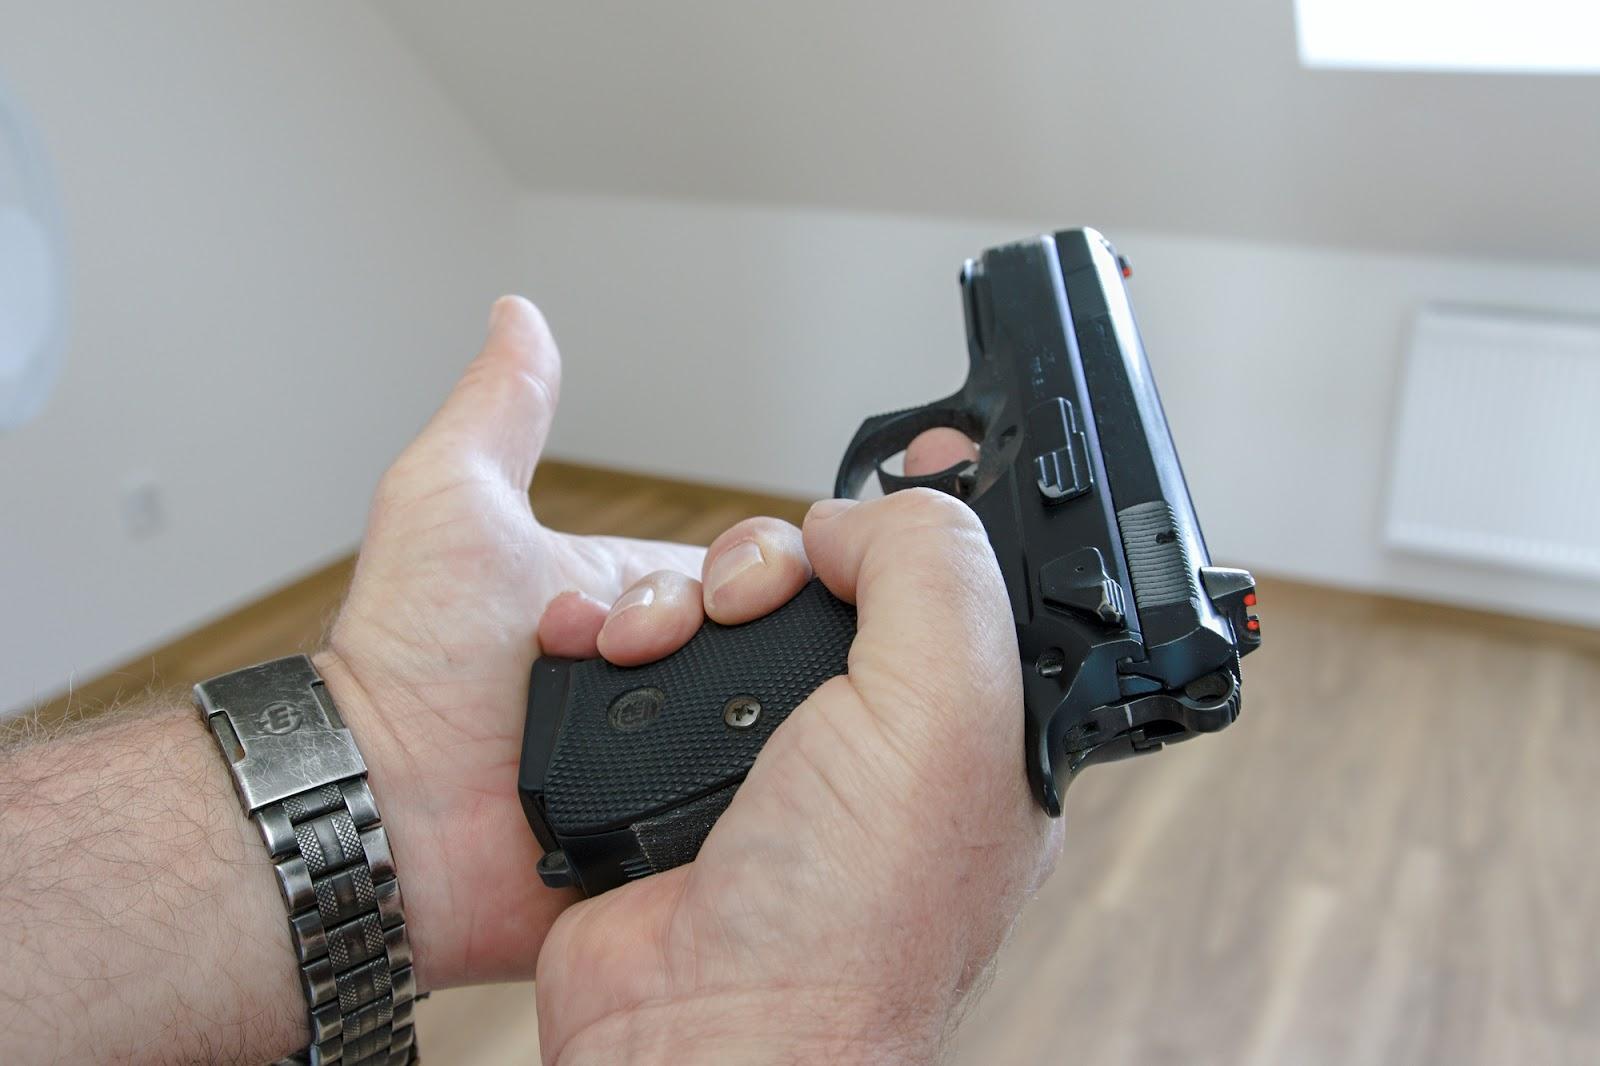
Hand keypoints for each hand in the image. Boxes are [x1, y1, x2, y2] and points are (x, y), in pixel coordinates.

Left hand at [316, 297, 705, 987]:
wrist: (386, 800)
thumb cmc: (407, 660)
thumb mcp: (453, 503)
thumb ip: (501, 409)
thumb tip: (519, 312)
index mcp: (634, 597)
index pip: (751, 565)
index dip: (743, 569)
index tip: (676, 598)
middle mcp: (663, 673)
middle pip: (772, 636)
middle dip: (717, 634)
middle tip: (622, 653)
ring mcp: (671, 750)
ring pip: (777, 713)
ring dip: (730, 707)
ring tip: (635, 715)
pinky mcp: (675, 822)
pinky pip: (750, 794)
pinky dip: (751, 783)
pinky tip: (730, 772)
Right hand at [532, 486, 1064, 1060]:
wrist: (699, 1035)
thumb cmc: (847, 922)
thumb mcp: (943, 706)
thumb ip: (928, 568)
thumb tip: (856, 520)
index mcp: (966, 730)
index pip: (959, 581)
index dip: (925, 513)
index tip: (903, 449)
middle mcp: (874, 745)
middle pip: (827, 583)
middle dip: (773, 558)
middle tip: (753, 591)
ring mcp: (773, 764)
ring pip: (729, 616)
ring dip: (682, 597)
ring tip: (658, 634)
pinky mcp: (680, 779)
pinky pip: (651, 669)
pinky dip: (618, 641)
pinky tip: (604, 646)